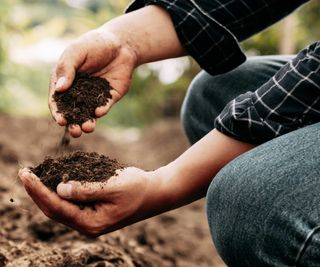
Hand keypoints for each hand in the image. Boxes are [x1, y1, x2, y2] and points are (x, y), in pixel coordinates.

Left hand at [18, 167, 162, 236]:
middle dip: (37, 192)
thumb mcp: (112, 186)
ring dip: (46, 191)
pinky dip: (60, 191)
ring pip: (60, 207)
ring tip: (34, 176)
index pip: (57, 207)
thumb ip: (86, 189)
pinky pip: (71, 202)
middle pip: (54, 210)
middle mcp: (87, 224)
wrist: (154, 193)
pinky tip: (54, 179)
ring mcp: (90, 219)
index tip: (26, 174)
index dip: (38, 191)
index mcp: (91, 223)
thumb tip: (59, 189)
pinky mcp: (93, 211)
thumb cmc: (137, 188)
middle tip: (25, 173)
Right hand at [49, 28, 136, 136]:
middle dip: (73, 124)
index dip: (58, 112)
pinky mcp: (109, 97)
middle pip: (73, 112)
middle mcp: (78, 91)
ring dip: (87, 122)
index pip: (58, 100)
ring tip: (88, 128)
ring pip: (88, 113)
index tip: (61, 121)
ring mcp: (94, 96)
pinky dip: (101, 110)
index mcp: (65, 81)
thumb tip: (59, 89)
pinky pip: (104, 107)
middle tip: (75, 132)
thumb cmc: (94, 44)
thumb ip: (67, 69)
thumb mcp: (76, 52)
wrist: (120, 44)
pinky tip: (100, 111)